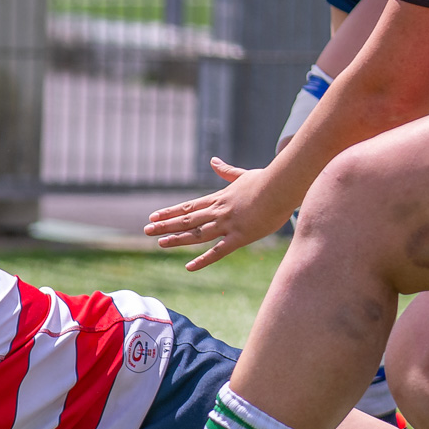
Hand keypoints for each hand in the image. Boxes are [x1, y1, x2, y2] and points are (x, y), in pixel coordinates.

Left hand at [144, 159, 297, 270]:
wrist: (282, 185)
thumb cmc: (267, 180)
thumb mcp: (242, 175)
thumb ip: (226, 171)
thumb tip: (213, 160)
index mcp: (219, 198)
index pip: (188, 207)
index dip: (170, 212)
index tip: (154, 216)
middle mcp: (218, 211)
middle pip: (186, 220)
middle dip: (165, 225)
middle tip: (146, 230)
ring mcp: (227, 224)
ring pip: (196, 234)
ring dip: (176, 238)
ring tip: (159, 243)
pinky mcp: (240, 237)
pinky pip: (218, 251)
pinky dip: (203, 260)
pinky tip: (189, 267)